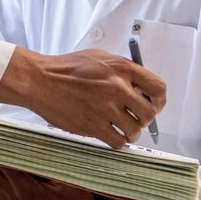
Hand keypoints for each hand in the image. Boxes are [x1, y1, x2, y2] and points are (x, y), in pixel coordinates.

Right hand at [0, 47, 165, 148]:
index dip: (159, 100)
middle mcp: (117, 87)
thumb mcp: (100, 57)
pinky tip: (110, 134)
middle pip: (149, 113)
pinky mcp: (93, 125)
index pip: (158, 88)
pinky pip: (118, 142)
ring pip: (135, 130)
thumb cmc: (67, 68)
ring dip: (131, 132)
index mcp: (122, 68)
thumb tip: (141, 86)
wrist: (41, 80)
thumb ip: (122, 70)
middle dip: (145, 119)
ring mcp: (105, 108)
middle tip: (135, 118)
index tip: (154, 105)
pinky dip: (117, 141)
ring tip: (121, 128)